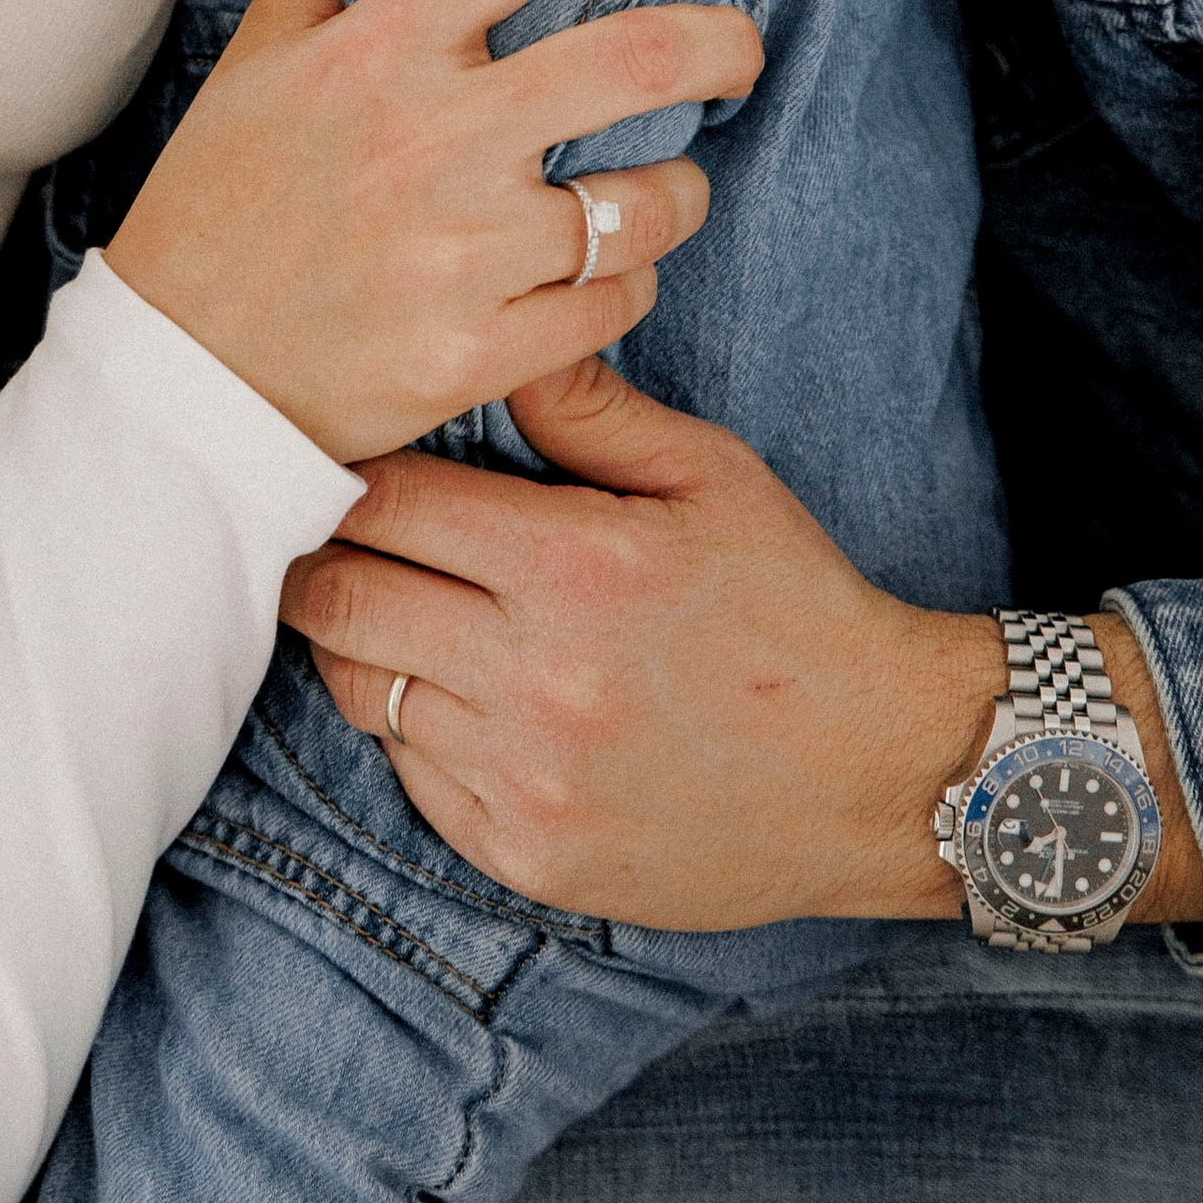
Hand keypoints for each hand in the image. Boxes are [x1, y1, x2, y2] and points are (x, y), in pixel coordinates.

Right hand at [104, 0, 754, 462]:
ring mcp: (458, 252)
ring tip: (655, 190)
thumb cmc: (223, 193)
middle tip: (741, 48)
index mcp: (379, 46)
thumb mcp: (270, 35)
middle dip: (728, 44)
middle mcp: (428, 138)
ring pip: (651, 202)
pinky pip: (618, 305)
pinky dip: (625, 287)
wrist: (176, 379)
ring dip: (678, 190)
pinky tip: (594, 275)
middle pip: (642, 56)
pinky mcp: (478, 354)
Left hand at [283, 348, 1005, 926]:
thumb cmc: (794, 605)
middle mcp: (538, 675)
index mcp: (577, 563)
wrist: (880, 774)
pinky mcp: (527, 853)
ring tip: (403, 615)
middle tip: (333, 543)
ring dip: (364, 646)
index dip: (354, 477)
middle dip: (322, 560)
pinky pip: (411, 778)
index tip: (354, 472)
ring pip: (360, 691)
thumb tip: (497, 348)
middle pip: (341, 598)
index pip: (386, 501)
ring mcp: (527, 775)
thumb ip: (589, 411)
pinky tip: (466, 702)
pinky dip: (416, 735)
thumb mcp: (713, 478)